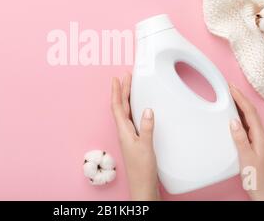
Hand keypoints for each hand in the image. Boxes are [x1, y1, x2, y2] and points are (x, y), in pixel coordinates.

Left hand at [111, 73, 159, 200]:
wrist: (143, 187)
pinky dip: (134, 110)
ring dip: (127, 99)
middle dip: (122, 91)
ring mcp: (129, 136)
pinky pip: (132, 120)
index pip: (117, 106)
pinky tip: (138, 109)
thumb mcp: (146, 146)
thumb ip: (146, 127)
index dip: (116, 91)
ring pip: (126, 112)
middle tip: (125, 77)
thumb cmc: (142, 170)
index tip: (116, 79)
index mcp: (123, 131)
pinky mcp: (135, 141)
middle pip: (121, 107)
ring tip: (130, 88)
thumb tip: (148, 110)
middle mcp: (124, 132)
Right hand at [229, 84, 263, 200]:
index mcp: (260, 136)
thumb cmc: (256, 178)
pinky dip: (237, 116)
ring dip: (238, 105)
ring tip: (228, 96)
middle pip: (249, 111)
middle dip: (239, 97)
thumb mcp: (246, 157)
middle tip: (228, 86)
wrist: (262, 192)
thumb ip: (240, 139)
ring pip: (247, 117)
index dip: (240, 97)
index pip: (250, 111)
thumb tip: (233, 121)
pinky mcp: (251, 144)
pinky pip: (244, 125)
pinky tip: (231, 116)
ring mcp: (256, 140)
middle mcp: (260, 136)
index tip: (230, 86)